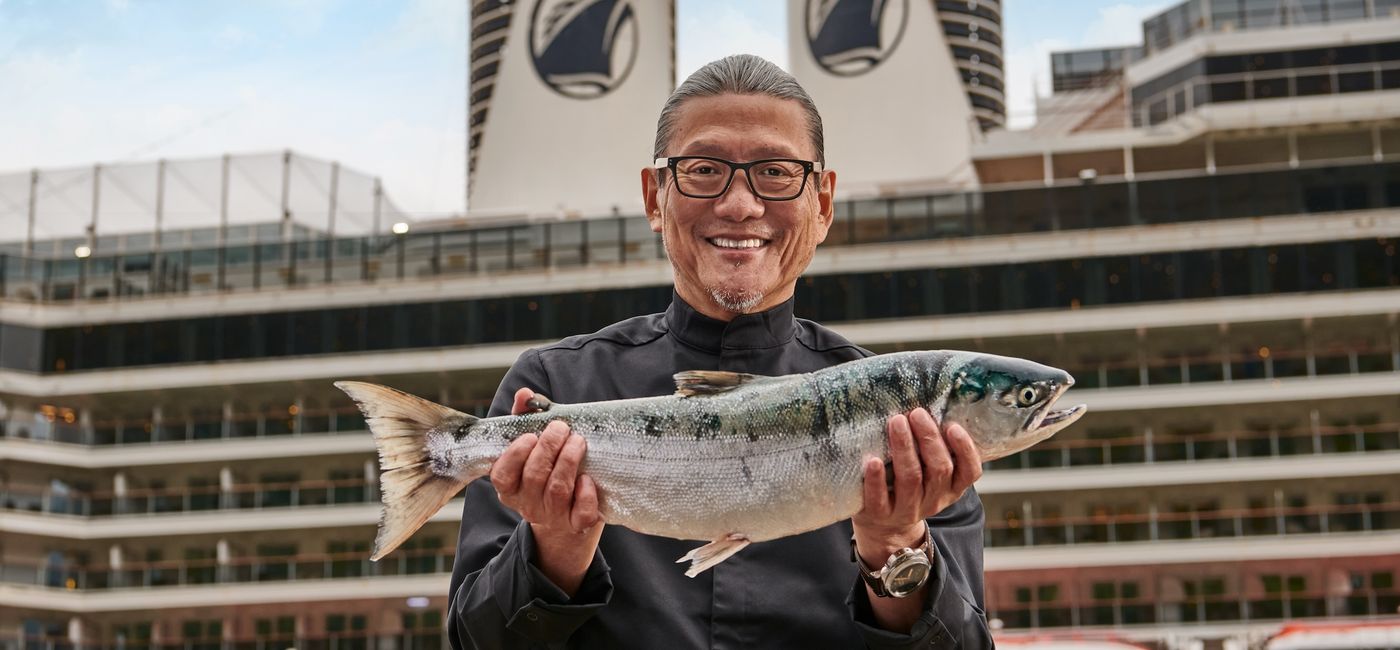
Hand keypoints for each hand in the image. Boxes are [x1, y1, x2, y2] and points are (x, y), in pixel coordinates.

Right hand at [489, 387, 602, 594]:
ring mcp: (552, 516)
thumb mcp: (534, 447)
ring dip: (568, 461)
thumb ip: (526, 419)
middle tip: (561, 428)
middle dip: (549, 448)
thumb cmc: (549, 471)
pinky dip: (585, 494)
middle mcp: (527, 504)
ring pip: (557, 489)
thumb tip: (524, 394)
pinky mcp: (576, 524)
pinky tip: (587, 479)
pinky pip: (580, 512)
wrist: (569, 519)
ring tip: (578, 441)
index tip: (531, 436)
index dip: (515, 455)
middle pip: (534, 476)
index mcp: (510, 487)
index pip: (502, 475)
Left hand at [851, 408, 981, 567]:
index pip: (970, 472)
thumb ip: (934, 448)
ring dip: (904, 448)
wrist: (884, 528)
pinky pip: (879, 498)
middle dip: (928, 439)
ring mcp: (907, 509)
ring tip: (896, 422)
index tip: (952, 426)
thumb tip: (931, 402)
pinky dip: (876, 479)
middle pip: (939, 469)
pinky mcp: (879, 515)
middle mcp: (933, 500)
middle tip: (916, 413)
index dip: (965, 450)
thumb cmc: (909, 485)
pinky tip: (873, 460)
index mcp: (951, 488)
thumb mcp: (929, 473)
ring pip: (911, 479)